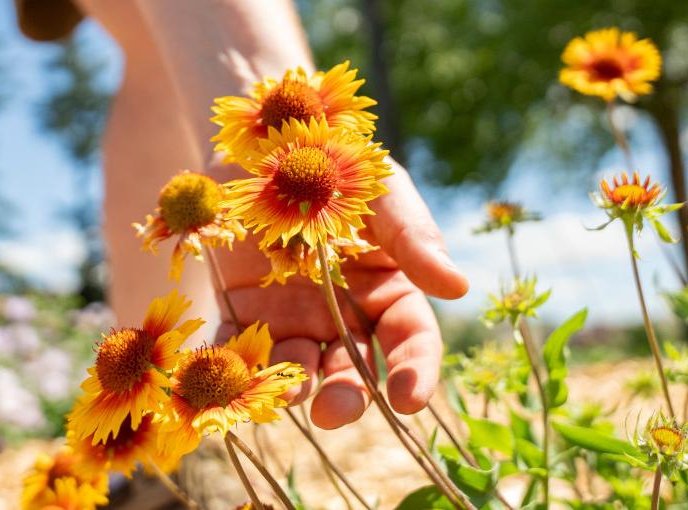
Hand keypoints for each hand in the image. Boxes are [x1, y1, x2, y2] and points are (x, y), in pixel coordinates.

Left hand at [213, 160, 467, 428]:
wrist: (265, 137)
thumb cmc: (338, 159)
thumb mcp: (381, 190)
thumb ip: (413, 237)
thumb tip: (458, 288)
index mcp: (387, 289)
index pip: (409, 340)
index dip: (414, 373)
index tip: (409, 400)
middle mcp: (341, 314)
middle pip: (352, 369)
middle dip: (347, 397)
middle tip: (333, 412)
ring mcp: (289, 316)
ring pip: (297, 366)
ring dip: (293, 386)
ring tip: (287, 391)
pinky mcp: (239, 309)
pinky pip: (235, 347)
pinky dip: (231, 368)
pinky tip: (229, 378)